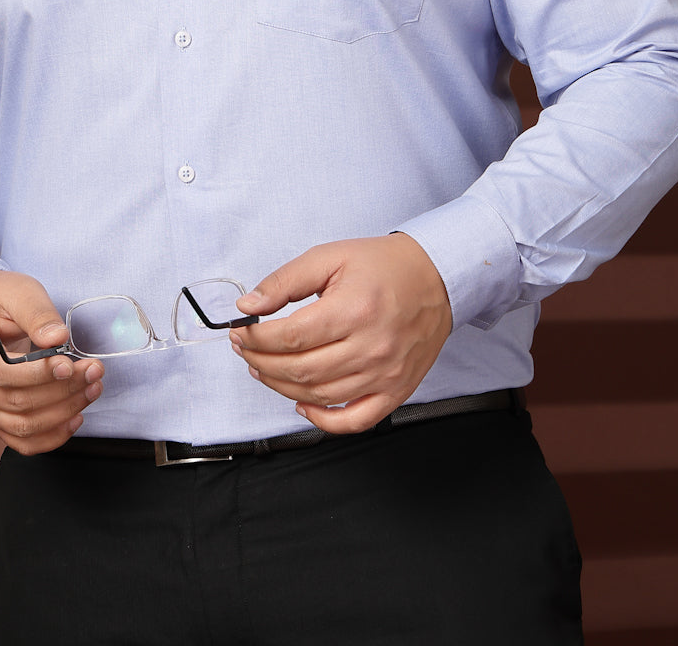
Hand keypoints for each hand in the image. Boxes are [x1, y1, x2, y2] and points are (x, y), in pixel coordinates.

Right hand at [0, 269, 102, 454]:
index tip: (69, 364)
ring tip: (92, 389)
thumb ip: (37, 313)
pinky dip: (50, 436)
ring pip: (21, 424)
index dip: (38, 374)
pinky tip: (74, 418)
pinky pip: (19, 439)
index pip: (1, 373)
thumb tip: (57, 338)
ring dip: (63, 412)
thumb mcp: (18, 290)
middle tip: (93, 371)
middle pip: (15, 402)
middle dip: (61, 391)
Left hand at [229, 233, 451, 434]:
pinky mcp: (395, 390)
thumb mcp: (330, 257)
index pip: (290, 336)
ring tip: (265, 369)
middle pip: (300, 370)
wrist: (435, 277)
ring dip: (282, 388)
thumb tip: (248, 305)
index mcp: (352, 310)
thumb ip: (285, 281)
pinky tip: (303, 404)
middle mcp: (370, 347)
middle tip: (247, 350)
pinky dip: (324, 420)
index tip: (241, 333)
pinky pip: (355, 420)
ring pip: (320, 396)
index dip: (256, 339)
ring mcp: (385, 374)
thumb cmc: (384, 265)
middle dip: (262, 362)